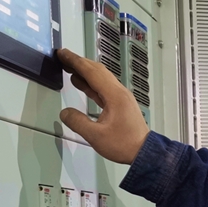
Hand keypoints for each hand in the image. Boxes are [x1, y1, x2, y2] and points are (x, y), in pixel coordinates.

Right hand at [57, 48, 149, 163]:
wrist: (144, 152)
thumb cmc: (125, 144)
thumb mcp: (96, 136)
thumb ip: (77, 122)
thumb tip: (65, 113)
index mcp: (115, 96)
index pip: (92, 72)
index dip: (76, 61)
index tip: (63, 54)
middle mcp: (119, 93)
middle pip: (97, 71)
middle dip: (79, 62)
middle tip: (63, 57)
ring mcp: (121, 98)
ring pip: (101, 78)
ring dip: (85, 71)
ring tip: (69, 67)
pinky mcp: (120, 104)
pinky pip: (103, 88)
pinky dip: (91, 83)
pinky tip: (81, 83)